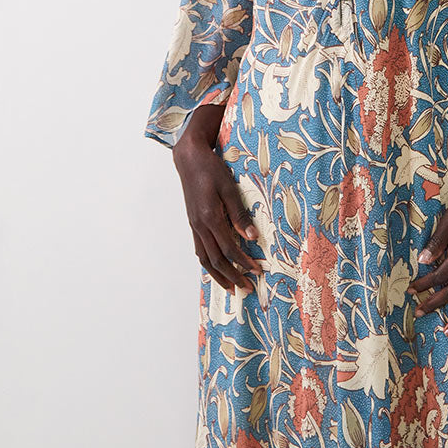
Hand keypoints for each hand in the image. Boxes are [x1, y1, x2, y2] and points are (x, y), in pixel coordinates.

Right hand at [172, 124, 263, 291]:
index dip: (244, 262)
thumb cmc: (211, 170)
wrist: (189, 159)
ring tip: (231, 287)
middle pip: (216, 260)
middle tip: (247, 288)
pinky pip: (199, 249)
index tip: (258, 271)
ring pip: (204, 259)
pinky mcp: (193, 222)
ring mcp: (194, 225)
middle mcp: (200, 226)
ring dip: (218, 275)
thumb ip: (240, 214)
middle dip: (232, 276)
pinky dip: (208, 262)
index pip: (230, 249)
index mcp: (210, 218)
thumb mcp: (230, 189)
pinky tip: (216, 267)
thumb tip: (252, 237)